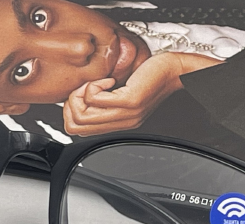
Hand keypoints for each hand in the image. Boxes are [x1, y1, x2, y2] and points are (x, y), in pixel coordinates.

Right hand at [63, 53, 220, 135]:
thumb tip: (79, 97)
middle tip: (84, 88)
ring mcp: (125, 115)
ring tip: (96, 83)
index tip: (80, 94)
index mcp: (117, 124)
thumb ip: (103, 100)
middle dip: (70, 103)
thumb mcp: (122, 93)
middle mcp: (120, 123)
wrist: (175, 72)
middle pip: (75, 126)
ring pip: (81, 115)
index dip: (69, 112)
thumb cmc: (150, 77)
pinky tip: (108, 79)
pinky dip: (95, 85)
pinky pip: (95, 98)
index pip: (76, 131)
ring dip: (80, 94)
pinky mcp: (129, 102)